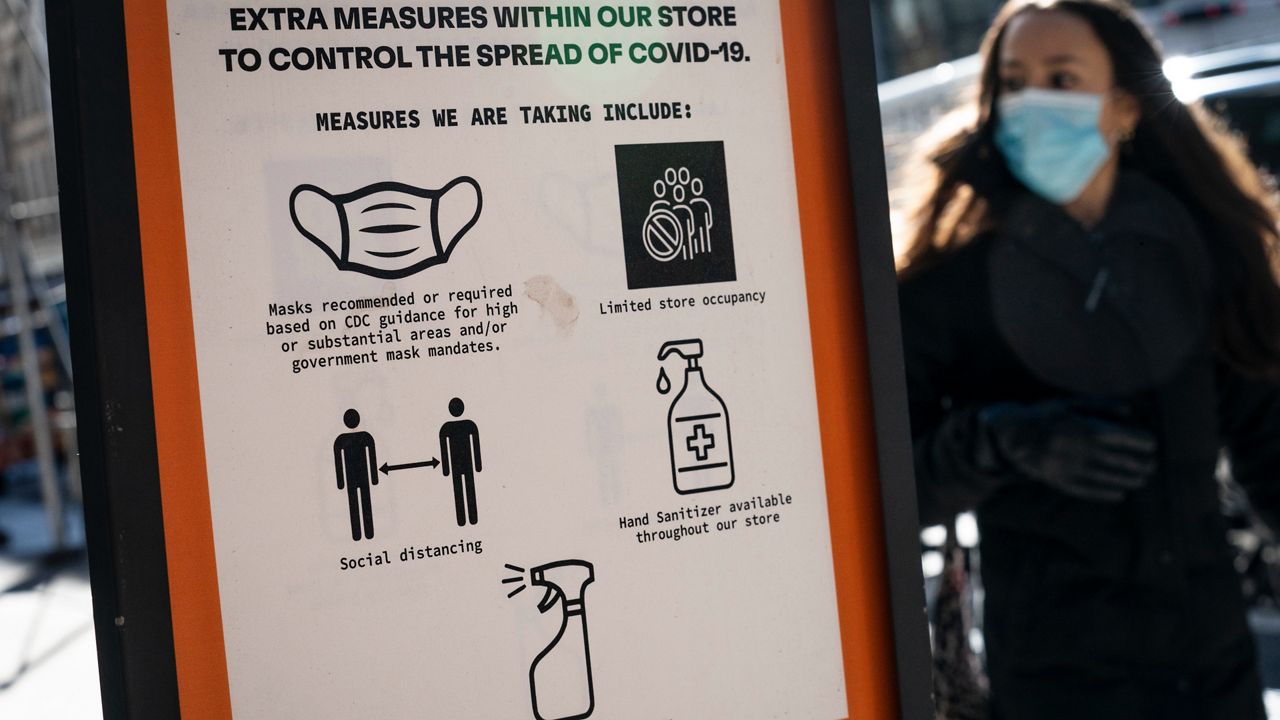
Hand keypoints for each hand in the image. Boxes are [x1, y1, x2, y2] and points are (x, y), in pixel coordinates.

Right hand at [979, 401, 1156, 501]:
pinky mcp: (1061, 482)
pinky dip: (1107, 493)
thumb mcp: (1071, 404)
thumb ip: (1100, 405)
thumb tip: (1129, 410)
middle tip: (1151, 465)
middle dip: (1141, 464)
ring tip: (1141, 480)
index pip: (1124, 438)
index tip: (1152, 445)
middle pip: (1121, 460)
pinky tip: (1120, 494)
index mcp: (1086, 428)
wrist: (1012, 434)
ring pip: (1109, 478)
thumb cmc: (1046, 416)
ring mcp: (1072, 468)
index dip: (1142, 442)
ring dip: (1129, 480)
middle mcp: (1081, 450)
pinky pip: (1090, 491)